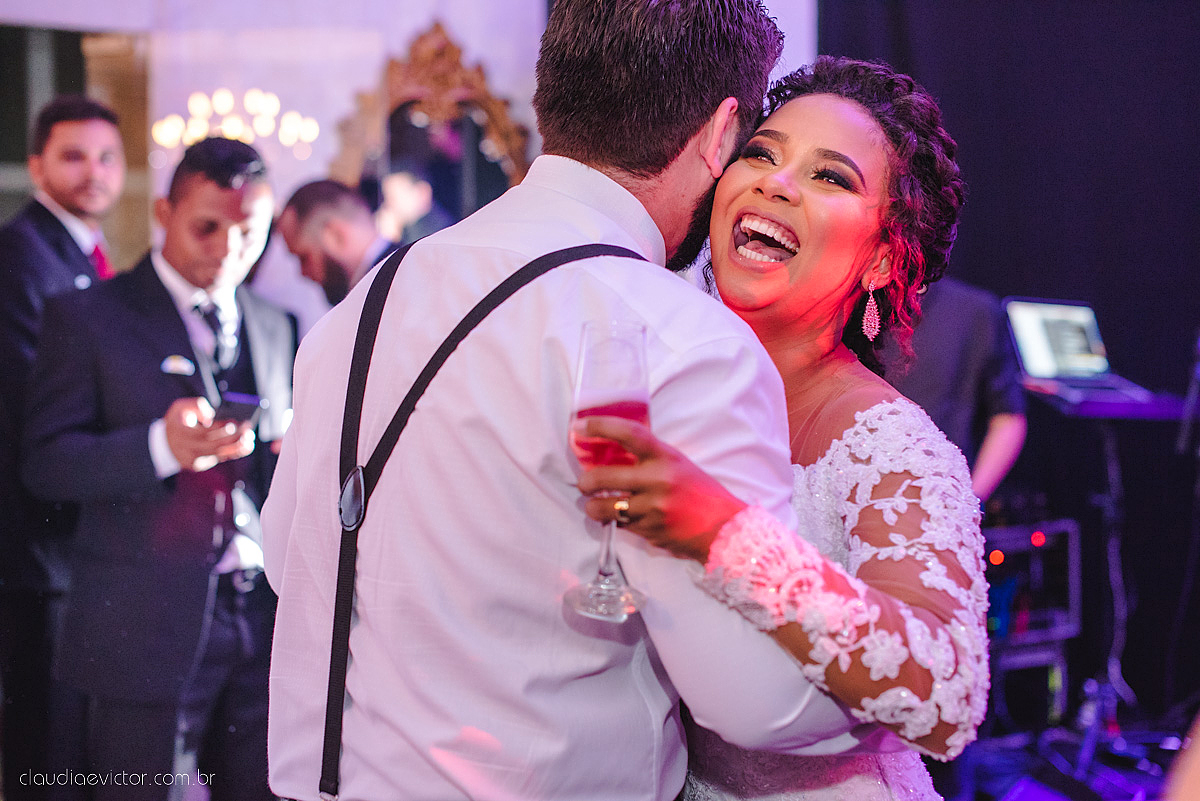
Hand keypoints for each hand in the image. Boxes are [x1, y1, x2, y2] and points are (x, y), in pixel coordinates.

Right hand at [163, 397, 254, 471]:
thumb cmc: (176, 422)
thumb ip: (195, 405)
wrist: (163, 444)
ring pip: (219, 455)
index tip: (236, 422)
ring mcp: (194, 460)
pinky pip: (219, 458)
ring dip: (238, 447)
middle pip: (215, 446)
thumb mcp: (179, 407)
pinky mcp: (200, 465)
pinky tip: (245, 446)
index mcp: (182, 434)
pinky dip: (233, 452)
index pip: (204, 433)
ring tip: (249, 439)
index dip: (221, 428)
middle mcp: (188, 450)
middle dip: (234, 438)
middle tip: (248, 429)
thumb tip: (210, 416)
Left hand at [573, 416, 746, 562]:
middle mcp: (658, 480)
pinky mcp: (650, 531)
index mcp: (666, 457)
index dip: (601, 426)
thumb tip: (611, 450)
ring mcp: (653, 508)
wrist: (724, 528)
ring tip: (594, 506)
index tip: (580, 426)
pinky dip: (612, 522)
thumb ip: (649, 457)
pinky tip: (616, 519)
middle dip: (585, 482)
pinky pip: (619, 525)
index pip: (629, 433)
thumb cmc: (699, 492)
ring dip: (592, 507)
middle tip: (584, 484)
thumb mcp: (678, 464)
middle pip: (604, 476)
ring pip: (604, 508)